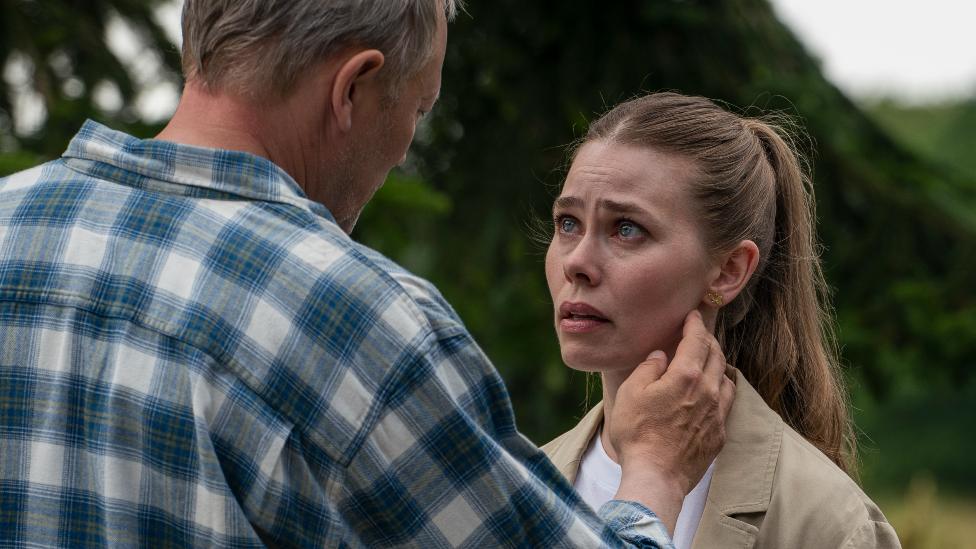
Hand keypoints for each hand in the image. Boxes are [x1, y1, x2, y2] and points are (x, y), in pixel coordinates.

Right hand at [608, 310, 734, 532]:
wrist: (656, 475)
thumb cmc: (637, 433)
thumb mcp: (630, 393)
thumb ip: (647, 368)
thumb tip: (660, 357)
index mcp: (685, 375)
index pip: (696, 340)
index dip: (695, 324)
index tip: (693, 315)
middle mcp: (706, 390)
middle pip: (716, 356)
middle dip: (709, 340)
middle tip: (700, 334)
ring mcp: (716, 414)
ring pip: (725, 378)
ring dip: (718, 365)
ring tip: (709, 361)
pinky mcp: (719, 434)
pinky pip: (726, 403)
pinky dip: (721, 390)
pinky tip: (713, 393)